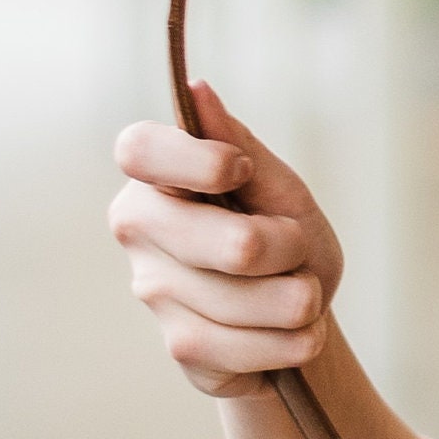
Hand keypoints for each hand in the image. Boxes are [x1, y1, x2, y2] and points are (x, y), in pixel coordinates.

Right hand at [108, 81, 344, 396]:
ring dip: (300, 300)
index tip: (240, 169)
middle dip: (292, 251)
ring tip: (295, 294)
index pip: (137, 150)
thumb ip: (241, 145)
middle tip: (294, 249)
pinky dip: (296, 341)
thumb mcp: (279, 191)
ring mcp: (154, 292)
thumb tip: (197, 91)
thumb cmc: (284, 243)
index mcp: (157, 178)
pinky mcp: (182, 347)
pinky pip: (257, 347)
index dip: (196, 160)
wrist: (296, 322)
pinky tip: (291, 333)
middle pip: (237, 245)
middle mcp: (141, 230)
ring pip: (256, 301)